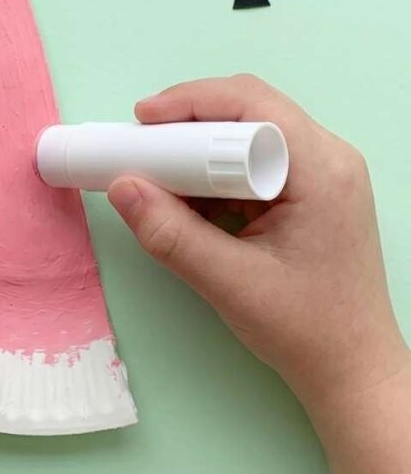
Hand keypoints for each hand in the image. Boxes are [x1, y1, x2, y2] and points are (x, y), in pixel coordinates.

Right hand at [108, 74, 408, 410]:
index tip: (140, 124)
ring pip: (250, 134)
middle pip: (250, 110)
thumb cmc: (305, 330)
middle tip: (140, 145)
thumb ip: (171, 235)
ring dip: (199, 149)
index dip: (190, 104)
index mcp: (321, 168)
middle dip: (188, 123)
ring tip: (155, 174)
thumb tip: (122, 188)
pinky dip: (215, 173)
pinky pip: (256, 162)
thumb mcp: (230, 283)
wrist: (352, 370)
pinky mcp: (312, 193)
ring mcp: (324, 174)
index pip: (250, 104)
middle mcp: (329, 158)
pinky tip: (186, 199)